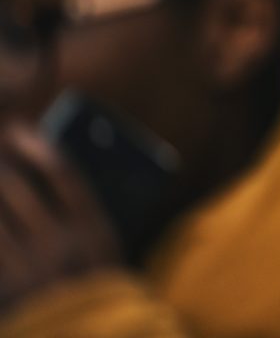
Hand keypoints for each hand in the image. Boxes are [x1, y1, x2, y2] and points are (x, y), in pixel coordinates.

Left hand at [0, 122, 118, 307]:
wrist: (83, 336)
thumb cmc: (93, 286)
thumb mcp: (102, 248)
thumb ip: (81, 212)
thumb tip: (46, 167)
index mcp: (95, 232)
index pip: (63, 174)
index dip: (37, 147)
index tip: (20, 130)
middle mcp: (61, 246)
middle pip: (19, 188)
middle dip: (0, 163)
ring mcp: (28, 268)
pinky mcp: (4, 286)